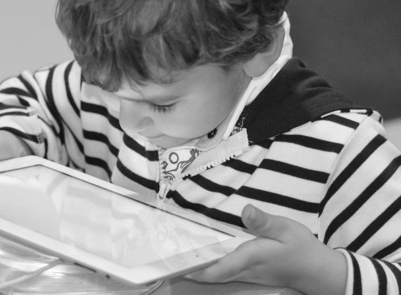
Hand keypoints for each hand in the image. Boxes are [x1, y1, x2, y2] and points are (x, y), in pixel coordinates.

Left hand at [187, 204, 346, 294]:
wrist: (317, 272)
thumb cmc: (301, 248)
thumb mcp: (287, 229)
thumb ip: (264, 222)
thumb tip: (245, 210)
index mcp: (252, 257)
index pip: (221, 267)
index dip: (199, 268)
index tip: (180, 265)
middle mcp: (246, 270)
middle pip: (213, 275)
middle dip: (192, 269)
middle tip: (170, 259)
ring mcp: (247, 275)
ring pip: (218, 275)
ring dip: (200, 269)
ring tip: (180, 255)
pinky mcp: (250, 274)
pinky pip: (225, 273)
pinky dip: (211, 267)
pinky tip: (203, 257)